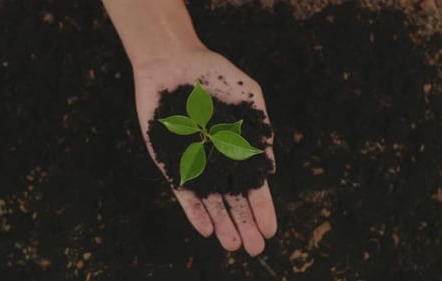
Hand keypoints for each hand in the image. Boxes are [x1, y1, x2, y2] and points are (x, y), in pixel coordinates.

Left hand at [133, 50, 276, 255]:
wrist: (175, 61)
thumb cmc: (216, 74)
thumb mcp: (249, 97)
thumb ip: (260, 130)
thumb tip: (271, 168)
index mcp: (237, 147)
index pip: (253, 185)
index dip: (263, 207)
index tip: (271, 230)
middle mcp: (217, 159)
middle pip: (233, 199)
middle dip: (245, 224)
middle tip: (255, 249)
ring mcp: (193, 162)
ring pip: (210, 200)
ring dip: (222, 223)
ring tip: (233, 246)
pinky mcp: (170, 160)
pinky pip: (182, 189)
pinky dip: (193, 209)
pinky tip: (206, 229)